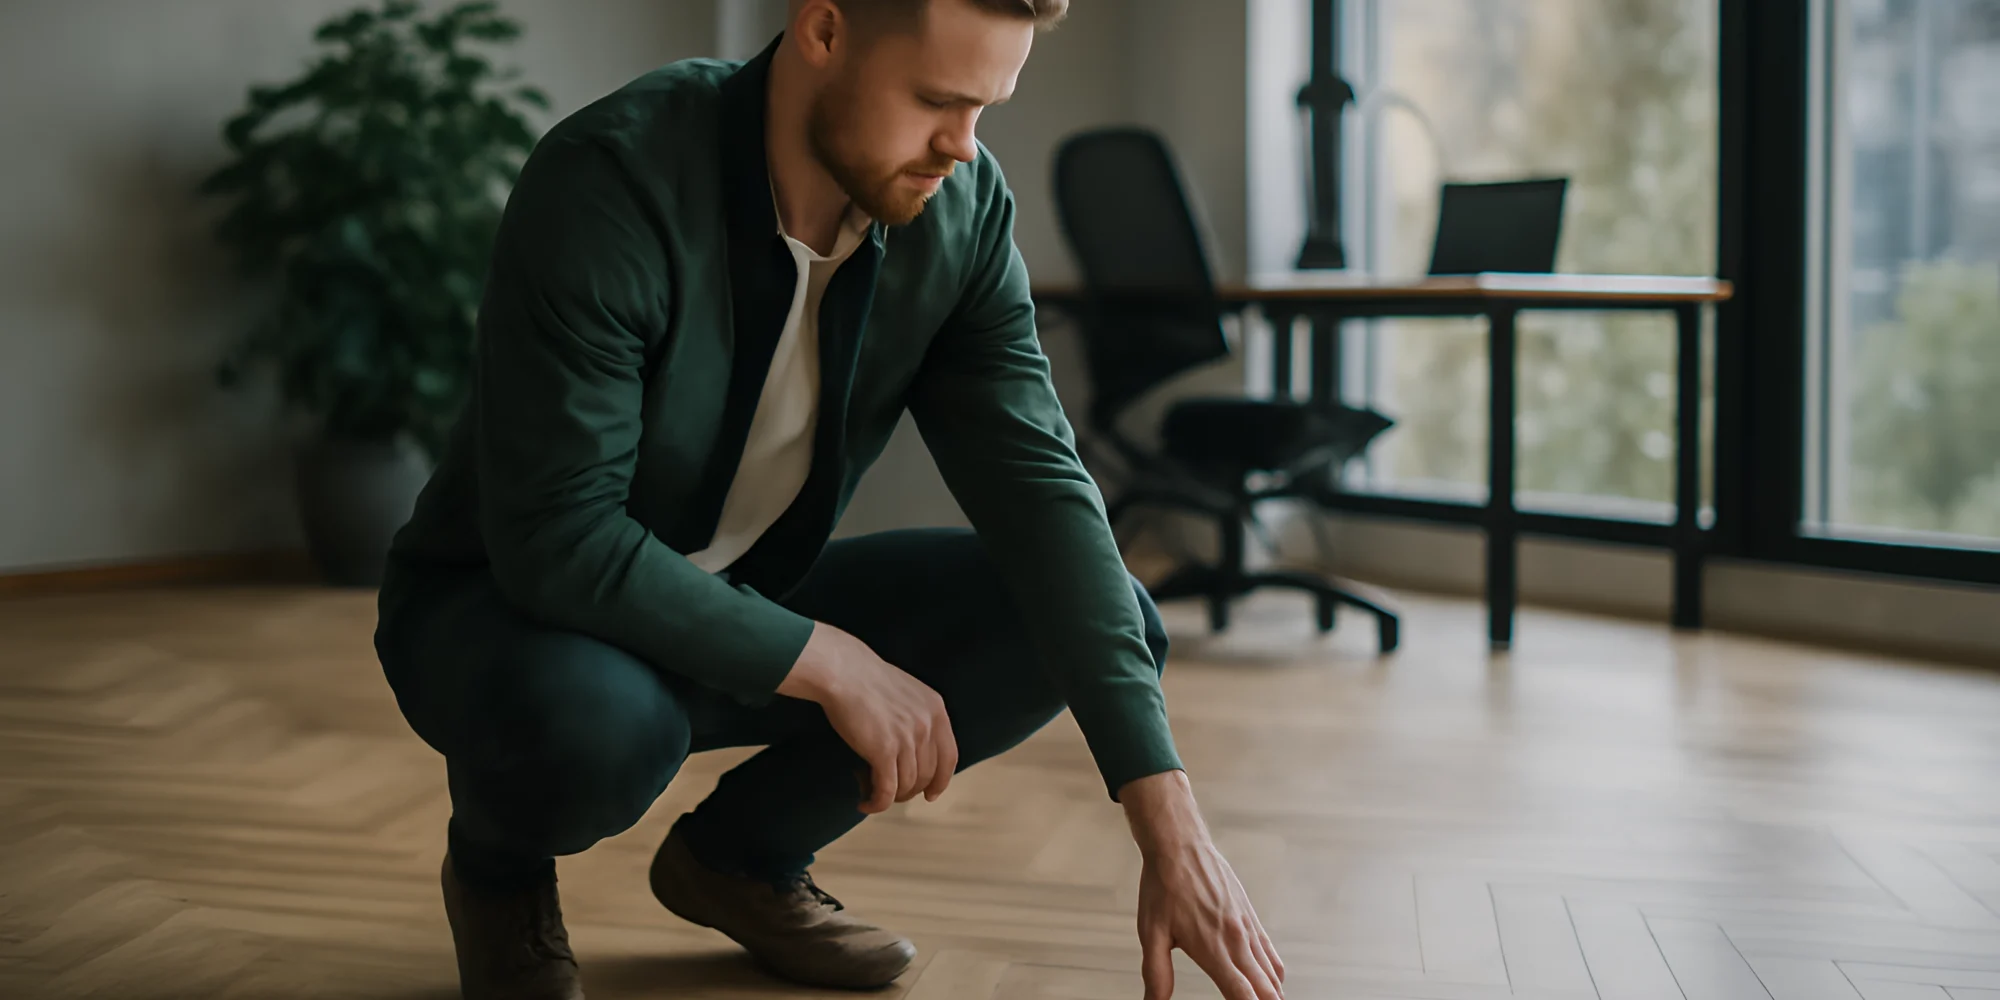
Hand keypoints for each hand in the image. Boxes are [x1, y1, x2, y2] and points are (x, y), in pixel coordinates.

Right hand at [777, 621, 958, 813]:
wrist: (842, 671)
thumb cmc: (866, 678)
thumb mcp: (907, 691)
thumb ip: (917, 716)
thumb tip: (914, 748)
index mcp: (936, 709)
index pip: (949, 757)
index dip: (941, 781)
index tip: (931, 794)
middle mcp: (927, 725)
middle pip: (928, 775)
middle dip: (910, 791)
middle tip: (892, 794)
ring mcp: (908, 739)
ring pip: (907, 785)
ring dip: (891, 797)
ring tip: (874, 796)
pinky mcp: (884, 751)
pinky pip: (886, 789)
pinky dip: (877, 802)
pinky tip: (864, 803)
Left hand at [1120, 770, 1284, 999]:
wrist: (1180, 846)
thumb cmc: (1163, 887)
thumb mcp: (1151, 933)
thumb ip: (1156, 974)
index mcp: (1214, 948)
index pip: (1243, 994)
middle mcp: (1237, 940)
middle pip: (1266, 989)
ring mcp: (1247, 928)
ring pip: (1273, 974)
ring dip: (1272, 994)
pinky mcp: (1250, 917)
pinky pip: (1271, 953)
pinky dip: (1274, 974)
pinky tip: (1270, 984)